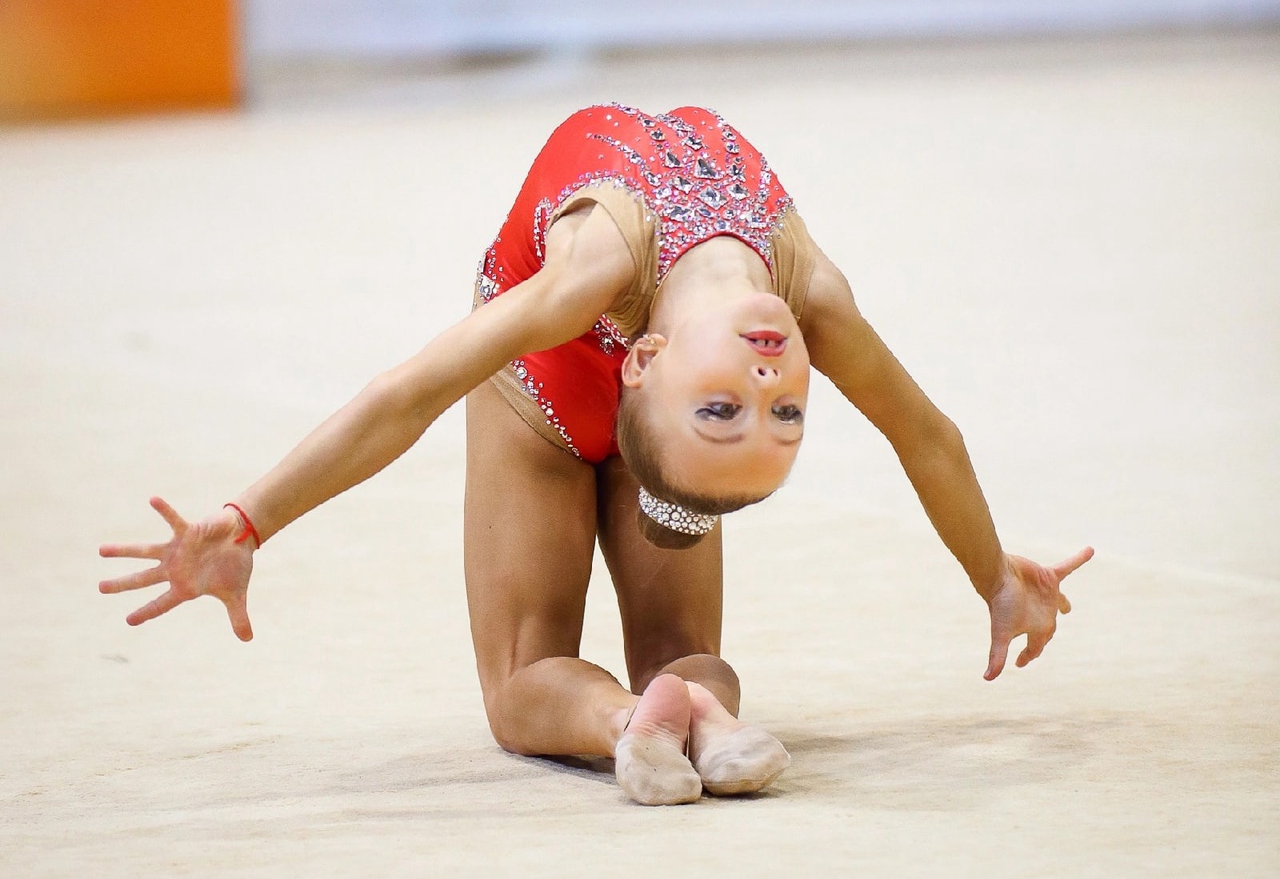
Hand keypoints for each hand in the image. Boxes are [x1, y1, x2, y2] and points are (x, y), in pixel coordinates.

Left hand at [99, 497, 255, 640]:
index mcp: (185, 586)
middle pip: (143, 579)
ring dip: (124, 551)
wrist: (240, 538)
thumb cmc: (234, 566)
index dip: (147, 612)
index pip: (162, 603)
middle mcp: (175, 568)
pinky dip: (164, 510)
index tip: (129, 621)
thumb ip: (238, 616)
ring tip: (101, 551)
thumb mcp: (236, 595)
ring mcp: (177, 550)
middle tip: (100, 588)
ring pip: (145, 551)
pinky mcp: (187, 531)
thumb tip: (248, 640)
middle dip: (122, 584)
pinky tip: (152, 499)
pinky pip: (173, 520)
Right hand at [983, 546, 1093, 679]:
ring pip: (1059, 601)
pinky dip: (1078, 559)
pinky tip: (1090, 551)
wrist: (998, 575)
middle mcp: (1042, 612)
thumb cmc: (1001, 605)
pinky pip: (1068, 567)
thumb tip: (987, 679)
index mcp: (1035, 628)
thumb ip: (997, 655)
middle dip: (1045, 635)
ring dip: (1063, 603)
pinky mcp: (1048, 576)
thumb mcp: (1002, 633)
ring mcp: (1046, 594)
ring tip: (1066, 608)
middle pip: (1048, 628)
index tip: (1020, 663)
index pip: (1035, 648)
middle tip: (1043, 639)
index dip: (1028, 656)